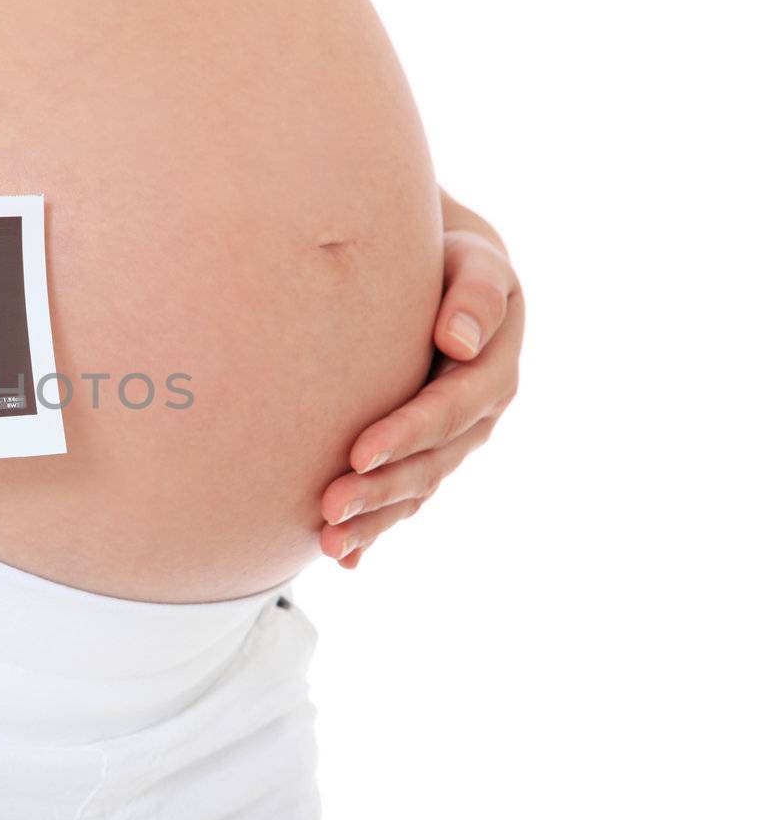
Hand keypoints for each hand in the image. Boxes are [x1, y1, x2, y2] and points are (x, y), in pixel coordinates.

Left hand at [318, 214, 522, 567]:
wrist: (443, 273)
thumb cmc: (452, 260)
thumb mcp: (474, 262)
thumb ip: (475, 293)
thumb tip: (460, 340)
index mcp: (491, 373)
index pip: (447, 411)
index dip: (406, 434)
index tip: (358, 453)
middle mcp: (476, 419)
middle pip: (430, 464)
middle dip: (381, 491)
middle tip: (329, 508)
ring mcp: (451, 444)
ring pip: (415, 491)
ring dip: (374, 521)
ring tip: (328, 542)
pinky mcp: (424, 456)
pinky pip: (403, 500)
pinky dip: (375, 531)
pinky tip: (342, 558)